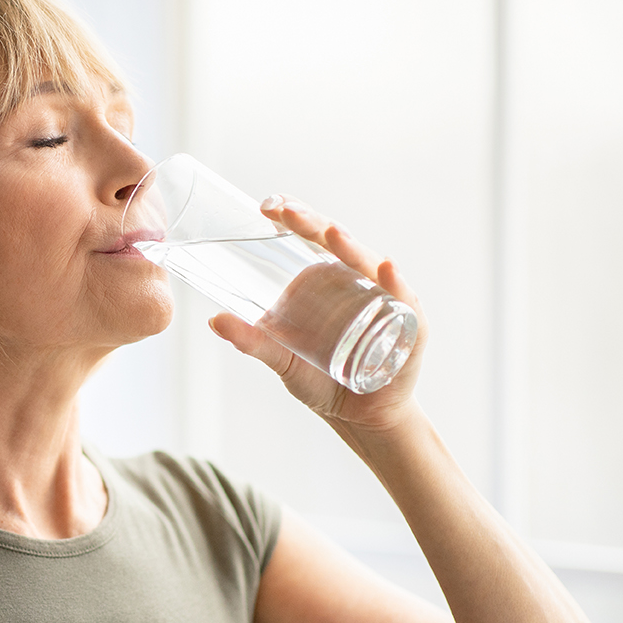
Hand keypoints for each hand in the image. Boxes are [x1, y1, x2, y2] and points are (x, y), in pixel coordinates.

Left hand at [207, 195, 427, 434]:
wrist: (356, 417)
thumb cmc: (321, 380)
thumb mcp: (281, 359)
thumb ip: (252, 341)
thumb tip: (214, 320)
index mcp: (327, 280)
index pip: (312, 237)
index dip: (294, 218)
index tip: (268, 204)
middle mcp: (357, 282)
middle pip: (338, 243)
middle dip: (314, 224)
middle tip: (288, 212)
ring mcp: (385, 300)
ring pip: (369, 265)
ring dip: (352, 249)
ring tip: (332, 234)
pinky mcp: (408, 327)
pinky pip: (404, 301)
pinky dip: (396, 285)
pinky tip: (386, 271)